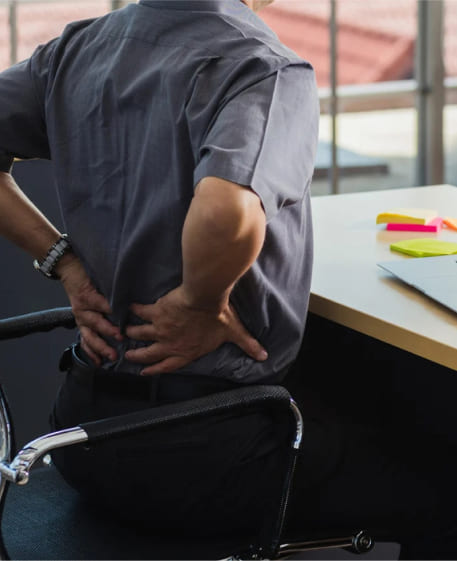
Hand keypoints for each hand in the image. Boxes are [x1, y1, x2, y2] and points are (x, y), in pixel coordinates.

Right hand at [57, 254, 121, 364]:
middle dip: (108, 332)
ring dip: (101, 347)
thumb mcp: (99, 276)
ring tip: (111, 356)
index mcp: (88, 297)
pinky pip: (85, 340)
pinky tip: (98, 362)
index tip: (125, 318)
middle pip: (96, 323)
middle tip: (121, 338)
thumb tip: (131, 296)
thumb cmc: (87, 273)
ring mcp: (81, 318)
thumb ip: (112, 287)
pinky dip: (91, 352)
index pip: (102, 305)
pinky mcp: (81, 324)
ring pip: (89, 336)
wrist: (69, 271)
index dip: (113, 311)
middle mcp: (83, 309)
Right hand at [124, 285, 267, 374]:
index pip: (168, 365)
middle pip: (149, 354)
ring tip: (124, 334)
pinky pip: (141, 312)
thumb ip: (247, 344)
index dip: (156, 370)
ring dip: (132, 334)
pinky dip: (133, 311)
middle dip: (138, 356)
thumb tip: (264, 356)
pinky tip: (127, 309)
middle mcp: (170, 343)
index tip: (145, 372)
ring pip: (141, 334)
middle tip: (128, 356)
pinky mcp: (156, 312)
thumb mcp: (234, 333)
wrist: (205, 297)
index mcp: (187, 351)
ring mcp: (161, 328)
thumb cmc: (219, 316)